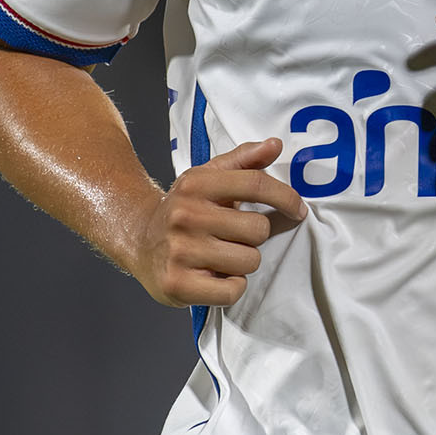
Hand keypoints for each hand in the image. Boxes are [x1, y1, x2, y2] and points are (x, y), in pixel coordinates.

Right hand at [130, 137, 306, 306]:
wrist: (138, 239)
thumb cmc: (185, 209)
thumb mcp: (208, 177)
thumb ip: (243, 160)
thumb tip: (275, 144)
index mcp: (196, 184)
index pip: (256, 184)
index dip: (286, 197)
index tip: (298, 210)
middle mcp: (186, 215)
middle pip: (258, 229)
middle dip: (253, 237)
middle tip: (231, 237)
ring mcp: (179, 251)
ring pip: (249, 261)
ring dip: (242, 263)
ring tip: (220, 256)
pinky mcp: (177, 284)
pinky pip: (233, 290)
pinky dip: (231, 287)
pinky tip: (214, 276)